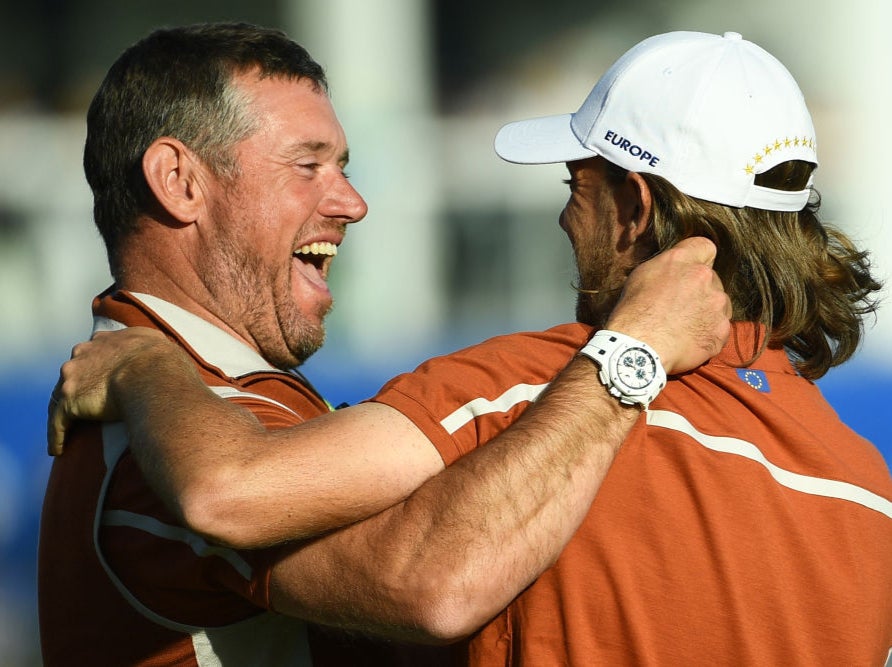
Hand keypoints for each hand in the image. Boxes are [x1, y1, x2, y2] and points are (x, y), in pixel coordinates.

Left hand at [47, 327, 170, 455]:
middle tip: (84, 404)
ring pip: (61, 396)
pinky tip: (58, 449)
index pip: (94, 350)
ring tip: (66, 431)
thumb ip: (153, 351)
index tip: (98, 375)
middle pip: (74, 371)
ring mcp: (73, 376)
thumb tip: (166, 362)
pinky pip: (57, 421)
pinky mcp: (69, 400)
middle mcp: (86, 352)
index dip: (96, 363)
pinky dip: (56, 435)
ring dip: (64, 413)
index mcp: (108, 340)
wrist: (154, 375)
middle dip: (77, 385)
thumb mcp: (161, 347)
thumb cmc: (166, 365)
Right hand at [606, 237, 731, 373]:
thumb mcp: (641, 276)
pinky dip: (708, 334)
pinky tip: (689, 340)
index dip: (698, 259)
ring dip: (707, 312)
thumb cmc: (633, 312)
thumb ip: (666, 266)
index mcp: (683, 261)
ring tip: (684, 327)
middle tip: (680, 307)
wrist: (638, 347)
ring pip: (719, 304)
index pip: (705, 247)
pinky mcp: (721, 330)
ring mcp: (717, 305)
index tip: (690, 272)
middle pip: (712, 279)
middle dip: (700, 290)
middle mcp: (706, 278)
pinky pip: (719, 329)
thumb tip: (675, 269)